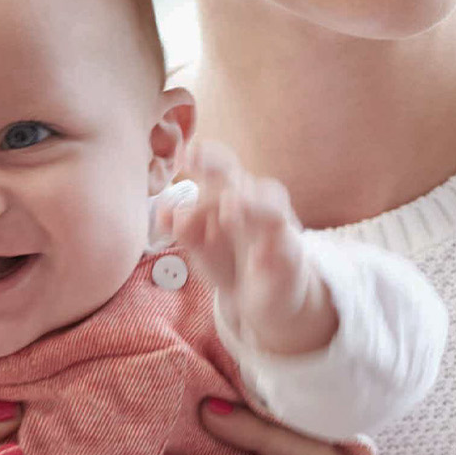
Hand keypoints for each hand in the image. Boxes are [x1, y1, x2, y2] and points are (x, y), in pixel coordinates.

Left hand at [174, 140, 334, 356]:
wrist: (262, 297)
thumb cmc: (231, 261)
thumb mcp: (201, 245)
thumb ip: (184, 227)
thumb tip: (165, 212)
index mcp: (232, 196)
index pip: (223, 167)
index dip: (208, 158)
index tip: (189, 157)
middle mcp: (256, 206)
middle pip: (243, 181)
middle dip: (221, 174)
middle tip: (199, 169)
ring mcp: (275, 229)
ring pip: (271, 207)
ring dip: (250, 206)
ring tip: (227, 214)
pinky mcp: (290, 256)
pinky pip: (286, 248)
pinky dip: (272, 249)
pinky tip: (257, 259)